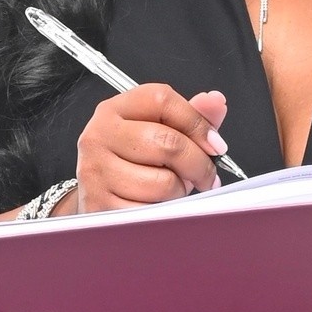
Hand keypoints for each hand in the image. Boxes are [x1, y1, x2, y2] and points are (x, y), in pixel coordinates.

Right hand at [74, 85, 229, 210]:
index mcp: (116, 109)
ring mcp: (96, 170)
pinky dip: (163, 211)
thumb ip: (191, 115)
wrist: (96, 194)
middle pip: (167, 142)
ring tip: (174, 188)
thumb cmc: (132, 159)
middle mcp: (100, 135)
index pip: (163, 100)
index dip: (197, 122)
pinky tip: (158, 204)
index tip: (215, 143)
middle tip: (206, 175)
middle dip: (198, 163)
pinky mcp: (99, 204)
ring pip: (162, 182)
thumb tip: (216, 101)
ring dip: (180, 190)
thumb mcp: (159, 130)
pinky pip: (150, 211)